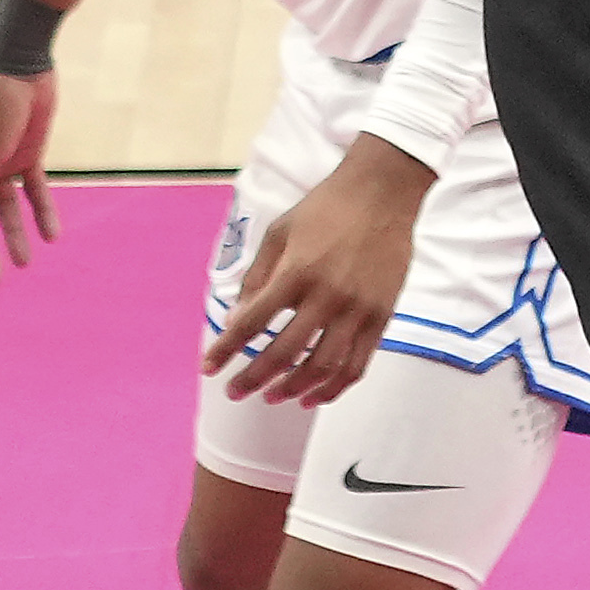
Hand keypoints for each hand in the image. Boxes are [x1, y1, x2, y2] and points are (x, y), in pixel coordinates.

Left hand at [200, 137, 428, 406]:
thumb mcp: (278, 233)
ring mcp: (358, 310)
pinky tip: (314, 396)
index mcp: (296, 272)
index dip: (225, 350)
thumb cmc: (325, 208)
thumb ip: (256, 278)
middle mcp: (327, 296)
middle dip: (253, 378)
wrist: (382, 192)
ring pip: (323, 368)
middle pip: (284, 354)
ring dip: (294, 389)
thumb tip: (235, 320)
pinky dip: (334, 387)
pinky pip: (357, 365)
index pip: (252, 324)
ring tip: (273, 397)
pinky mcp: (381, 316)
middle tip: (235, 391)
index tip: (207, 368)